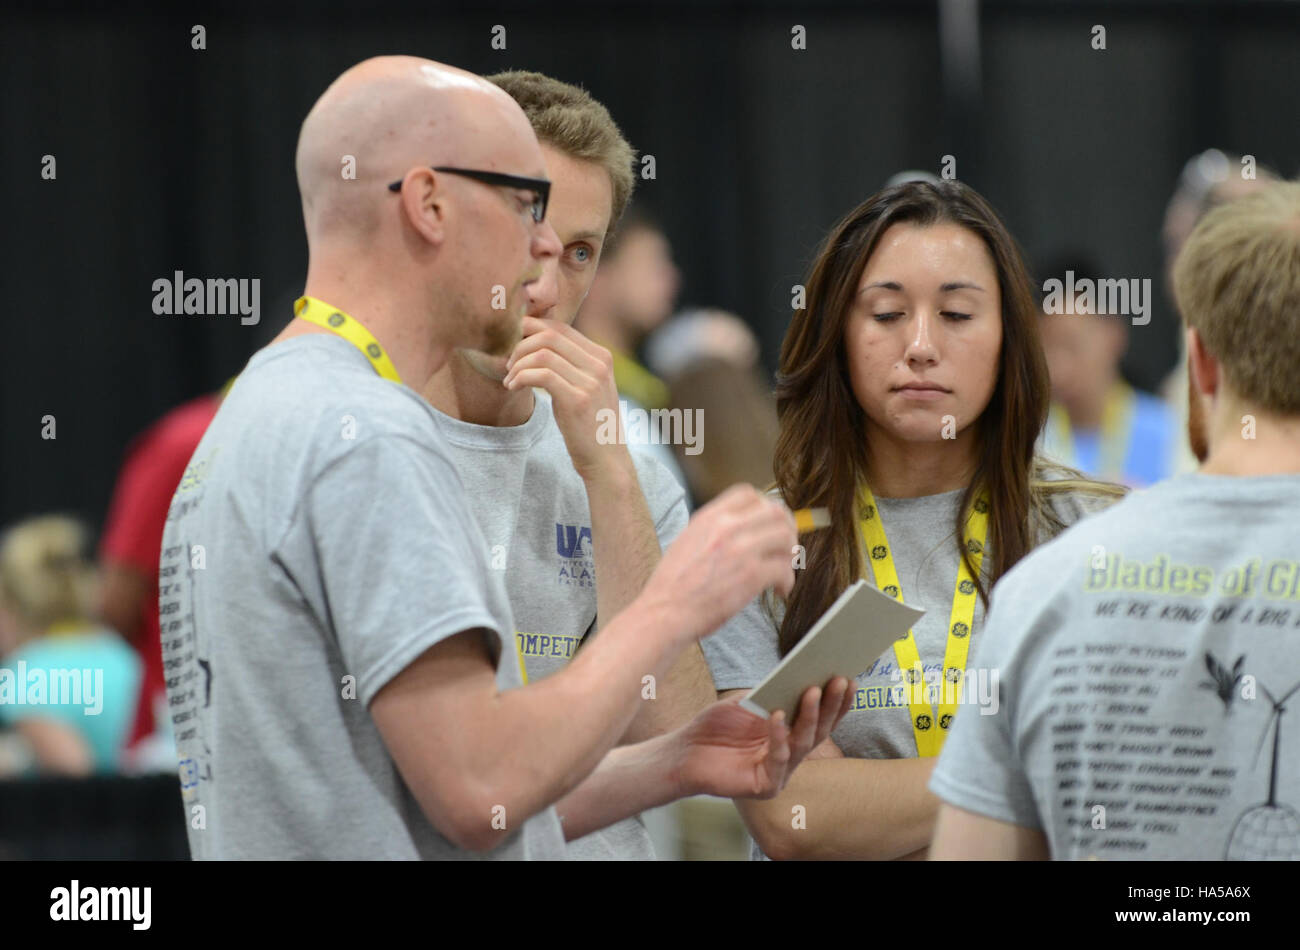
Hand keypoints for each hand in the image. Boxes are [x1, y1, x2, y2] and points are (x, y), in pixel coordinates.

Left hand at [502, 317, 629, 482]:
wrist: (606, 460)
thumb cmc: (590, 425)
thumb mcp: (587, 387)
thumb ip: (571, 364)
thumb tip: (535, 344)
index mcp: (602, 357)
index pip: (560, 327)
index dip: (531, 331)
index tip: (515, 348)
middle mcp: (599, 364)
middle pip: (549, 335)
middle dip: (520, 346)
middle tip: (508, 365)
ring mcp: (590, 382)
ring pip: (542, 353)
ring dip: (517, 364)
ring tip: (510, 380)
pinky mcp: (577, 400)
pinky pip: (541, 375)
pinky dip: (520, 377)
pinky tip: (513, 387)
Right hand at [638, 484, 797, 642]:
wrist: (664, 612)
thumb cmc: (673, 585)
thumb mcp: (687, 541)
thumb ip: (713, 530)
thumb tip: (742, 530)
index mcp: (709, 517)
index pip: (749, 494)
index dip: (765, 508)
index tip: (768, 525)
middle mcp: (726, 527)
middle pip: (776, 511)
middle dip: (787, 529)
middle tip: (785, 547)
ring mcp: (741, 549)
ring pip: (786, 537)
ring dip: (790, 554)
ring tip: (782, 570)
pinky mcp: (751, 574)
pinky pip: (784, 568)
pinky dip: (787, 580)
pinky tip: (778, 590)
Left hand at [672, 677, 852, 799]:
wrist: (685, 751)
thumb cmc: (716, 726)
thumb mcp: (747, 702)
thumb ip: (772, 693)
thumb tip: (800, 672)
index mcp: (790, 734)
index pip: (821, 718)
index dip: (837, 701)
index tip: (848, 677)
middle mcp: (791, 754)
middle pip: (819, 730)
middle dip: (830, 704)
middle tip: (839, 680)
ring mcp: (781, 772)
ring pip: (803, 743)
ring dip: (809, 715)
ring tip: (812, 690)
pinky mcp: (766, 785)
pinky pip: (778, 759)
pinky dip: (778, 737)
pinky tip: (777, 717)